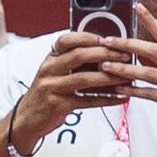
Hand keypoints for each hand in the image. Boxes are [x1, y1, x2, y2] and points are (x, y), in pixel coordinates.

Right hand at [11, 35, 136, 143]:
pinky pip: (87, 101)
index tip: (107, 38)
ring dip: (109, 77)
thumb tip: (106, 55)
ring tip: (128, 76)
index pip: (66, 40)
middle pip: (78, 56)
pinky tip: (122, 97)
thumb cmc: (47, 94)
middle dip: (105, 54)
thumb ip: (73, 63)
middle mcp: (49, 69)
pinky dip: (107, 99)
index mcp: (50, 59)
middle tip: (125, 56)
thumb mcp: (56, 73)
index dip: (87, 37)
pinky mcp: (58, 105)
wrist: (27, 119)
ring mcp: (52, 87)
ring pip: (84, 78)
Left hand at [114, 8, 156, 151]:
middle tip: (107, 41)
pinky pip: (149, 93)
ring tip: (104, 66)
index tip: (136, 7)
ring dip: (123, 69)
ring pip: (147, 72)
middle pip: (153, 50)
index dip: (151, 21)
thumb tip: (140, 53)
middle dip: (127, 44)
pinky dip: (132, 91)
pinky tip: (119, 89)